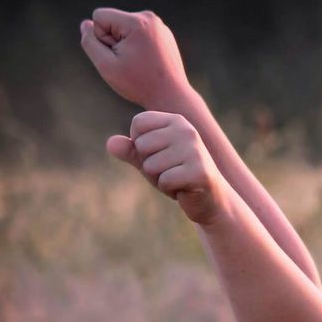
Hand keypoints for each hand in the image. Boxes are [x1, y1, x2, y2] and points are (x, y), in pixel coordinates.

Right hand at [80, 8, 189, 109]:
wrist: (172, 97)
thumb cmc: (139, 84)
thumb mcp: (106, 66)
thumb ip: (90, 42)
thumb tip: (86, 24)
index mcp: (136, 21)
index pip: (99, 16)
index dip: (100, 38)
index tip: (117, 57)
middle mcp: (149, 17)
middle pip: (112, 21)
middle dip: (114, 41)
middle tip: (130, 64)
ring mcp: (159, 25)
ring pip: (125, 28)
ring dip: (125, 45)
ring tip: (139, 65)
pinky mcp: (164, 34)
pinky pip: (139, 34)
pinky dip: (138, 47)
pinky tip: (147, 64)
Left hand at [108, 112, 227, 225]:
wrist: (210, 200)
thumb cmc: (178, 177)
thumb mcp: (151, 160)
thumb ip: (131, 151)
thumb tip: (110, 143)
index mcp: (175, 121)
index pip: (138, 124)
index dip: (140, 146)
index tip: (160, 155)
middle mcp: (186, 131)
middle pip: (142, 146)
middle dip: (150, 166)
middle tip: (171, 172)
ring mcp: (194, 150)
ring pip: (151, 166)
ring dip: (160, 179)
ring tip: (178, 180)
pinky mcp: (199, 172)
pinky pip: (164, 181)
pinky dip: (170, 190)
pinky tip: (184, 189)